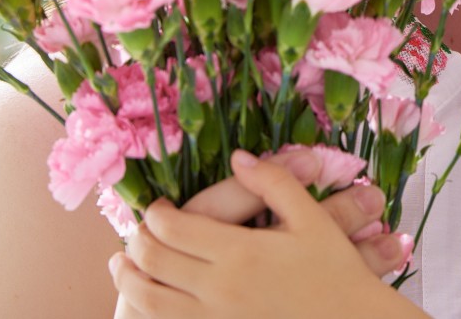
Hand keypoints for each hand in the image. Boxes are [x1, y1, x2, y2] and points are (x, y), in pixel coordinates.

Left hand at [110, 150, 409, 317]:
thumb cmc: (335, 273)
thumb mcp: (312, 221)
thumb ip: (274, 183)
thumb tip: (240, 157)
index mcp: (240, 252)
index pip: (173, 228)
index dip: (157, 214)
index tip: (159, 208)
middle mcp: (219, 288)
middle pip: (153, 261)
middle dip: (137, 243)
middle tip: (138, 232)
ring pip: (149, 300)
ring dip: (129, 279)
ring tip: (124, 265)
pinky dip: (147, 309)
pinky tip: (149, 300)